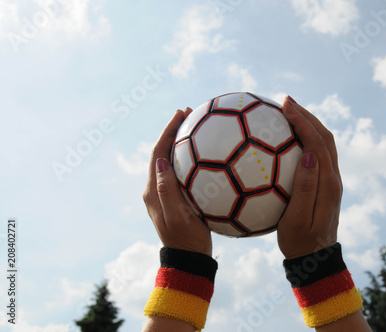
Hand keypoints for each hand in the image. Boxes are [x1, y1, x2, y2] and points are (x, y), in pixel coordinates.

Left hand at [142, 108, 211, 255]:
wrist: (188, 259)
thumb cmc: (187, 239)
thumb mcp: (178, 215)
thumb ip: (167, 190)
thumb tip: (161, 162)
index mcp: (153, 190)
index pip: (158, 153)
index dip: (167, 132)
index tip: (180, 114)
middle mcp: (155, 189)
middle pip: (162, 153)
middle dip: (173, 132)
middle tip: (189, 115)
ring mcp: (165, 194)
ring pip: (170, 161)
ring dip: (180, 143)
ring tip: (195, 128)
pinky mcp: (175, 199)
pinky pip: (180, 172)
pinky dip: (190, 158)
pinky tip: (205, 156)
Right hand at [277, 96, 341, 258]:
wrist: (315, 259)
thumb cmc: (301, 242)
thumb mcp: (298, 219)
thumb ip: (305, 189)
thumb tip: (310, 155)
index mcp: (328, 183)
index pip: (318, 142)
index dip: (303, 121)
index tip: (286, 105)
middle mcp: (333, 178)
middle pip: (324, 137)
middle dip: (307, 115)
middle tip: (286, 101)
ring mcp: (330, 181)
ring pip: (322, 144)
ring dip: (308, 125)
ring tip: (287, 113)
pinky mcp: (324, 185)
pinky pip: (316, 154)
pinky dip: (304, 139)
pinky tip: (286, 139)